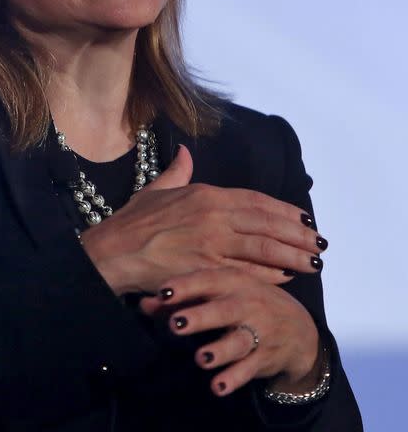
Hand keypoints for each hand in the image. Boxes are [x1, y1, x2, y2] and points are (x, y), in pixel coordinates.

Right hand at [82, 145, 325, 295]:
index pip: (256, 201)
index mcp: (205, 195)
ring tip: (313, 263)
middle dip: (297, 235)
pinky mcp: (205, 270)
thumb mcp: (155, 190)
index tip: (304, 219)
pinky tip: (285, 278)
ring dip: (293, 255)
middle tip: (319, 244)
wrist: (111, 252)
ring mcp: (211, 244)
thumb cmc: (131, 223)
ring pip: (263, 249)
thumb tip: (184, 152)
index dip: (284, 211)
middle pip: (267, 225)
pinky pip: (244, 273)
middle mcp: (213, 217)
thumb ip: (177, 172)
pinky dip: (268, 275)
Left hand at [139, 266, 320, 395]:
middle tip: (176, 324)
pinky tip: (218, 386)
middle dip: (201, 317)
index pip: (208, 281)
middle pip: (224, 311)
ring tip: (201, 358)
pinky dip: (234, 379)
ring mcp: (260, 332)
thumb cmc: (246, 303)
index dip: (186, 286)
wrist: (300, 329)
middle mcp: (248, 304)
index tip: (163, 292)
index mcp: (234, 281)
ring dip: (219, 351)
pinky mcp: (266, 358)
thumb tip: (144, 303)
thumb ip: (182, 298)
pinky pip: (249, 370)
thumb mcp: (220, 293)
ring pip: (239, 342)